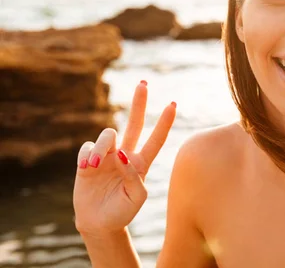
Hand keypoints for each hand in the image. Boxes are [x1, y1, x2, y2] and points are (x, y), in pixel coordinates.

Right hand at [73, 80, 175, 236]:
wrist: (99, 223)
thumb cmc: (122, 211)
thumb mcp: (136, 197)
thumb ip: (133, 175)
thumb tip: (122, 153)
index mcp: (142, 163)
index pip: (156, 139)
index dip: (164, 123)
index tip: (174, 104)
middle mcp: (125, 154)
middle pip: (134, 123)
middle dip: (139, 103)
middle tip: (144, 83)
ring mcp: (107, 155)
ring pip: (108, 134)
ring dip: (102, 146)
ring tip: (96, 164)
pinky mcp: (88, 159)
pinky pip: (88, 147)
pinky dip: (88, 156)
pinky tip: (88, 168)